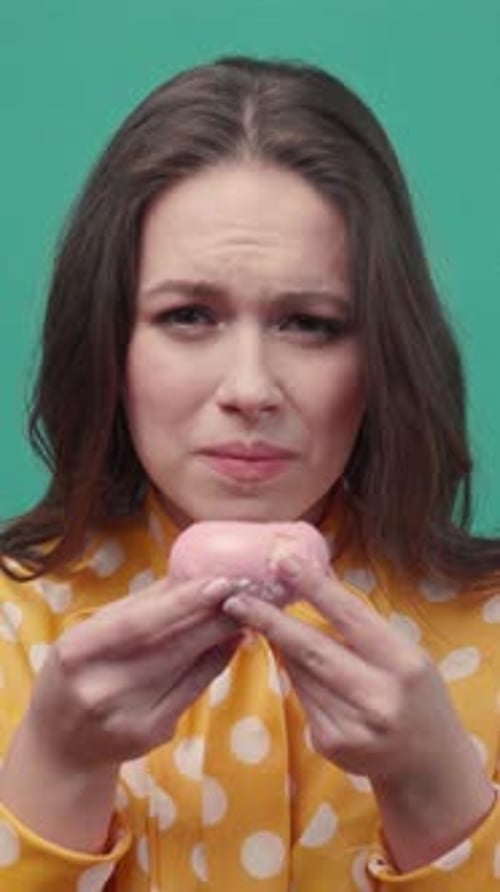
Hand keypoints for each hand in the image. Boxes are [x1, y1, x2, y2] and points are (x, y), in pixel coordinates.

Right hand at [28, 574, 243, 769]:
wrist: (62, 746)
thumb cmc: (77, 674)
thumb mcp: (88, 635)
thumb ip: (136, 607)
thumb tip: (188, 575)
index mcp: (77, 654)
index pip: (139, 623)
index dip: (183, 602)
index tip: (220, 582)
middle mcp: (101, 689)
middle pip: (171, 645)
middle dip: (215, 615)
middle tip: (246, 590)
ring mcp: (129, 716)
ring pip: (189, 667)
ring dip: (221, 635)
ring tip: (243, 610)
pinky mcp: (153, 734)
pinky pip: (195, 690)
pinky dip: (217, 661)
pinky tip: (231, 641)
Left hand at [222, 555, 494, 867]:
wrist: (428, 762)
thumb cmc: (414, 692)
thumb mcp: (402, 651)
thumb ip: (359, 621)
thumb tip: (313, 573)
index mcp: (403, 664)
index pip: (351, 616)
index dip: (315, 586)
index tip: (283, 561)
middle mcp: (378, 697)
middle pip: (313, 649)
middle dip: (270, 621)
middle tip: (236, 599)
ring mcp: (352, 726)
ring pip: (300, 672)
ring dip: (284, 647)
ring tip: (277, 628)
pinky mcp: (330, 743)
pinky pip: (301, 696)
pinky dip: (298, 676)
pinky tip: (309, 672)